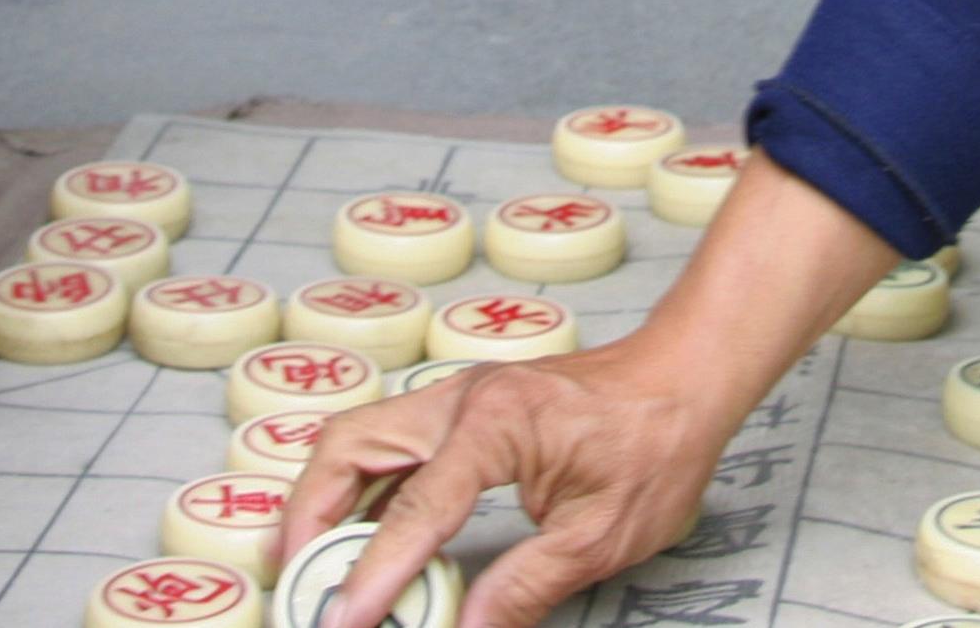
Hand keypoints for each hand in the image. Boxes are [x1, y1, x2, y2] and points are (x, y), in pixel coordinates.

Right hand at [283, 348, 735, 627]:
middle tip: (293, 579)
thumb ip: (523, 588)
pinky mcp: (465, 406)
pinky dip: (361, 484)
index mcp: (496, 426)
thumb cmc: (656, 441)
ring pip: (359, 435)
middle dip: (307, 515)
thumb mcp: (599, 535)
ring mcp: (459, 396)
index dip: (373, 573)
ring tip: (307, 558)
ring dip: (323, 494)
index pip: (412, 509)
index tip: (343, 620)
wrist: (686, 375)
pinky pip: (390, 439)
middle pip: (349, 446)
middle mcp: (462, 398)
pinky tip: (359, 530)